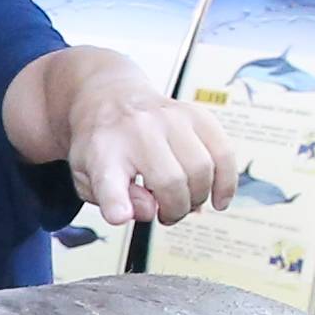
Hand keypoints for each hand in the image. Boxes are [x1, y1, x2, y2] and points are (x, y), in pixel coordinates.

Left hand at [71, 93, 240, 227]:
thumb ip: (111, 201)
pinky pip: (224, 153)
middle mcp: (139, 130)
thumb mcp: (88, 178)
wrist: (112, 98)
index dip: (117, 204)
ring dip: (198, 197)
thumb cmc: (102, 145)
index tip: (121, 216)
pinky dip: (226, 182)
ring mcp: (171, 119)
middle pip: (172, 182)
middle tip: (166, 214)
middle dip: (174, 210)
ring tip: (184, 202)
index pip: (108, 181)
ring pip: (202, 169)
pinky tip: (218, 199)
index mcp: (104, 151)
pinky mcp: (198, 115)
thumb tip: (148, 210)